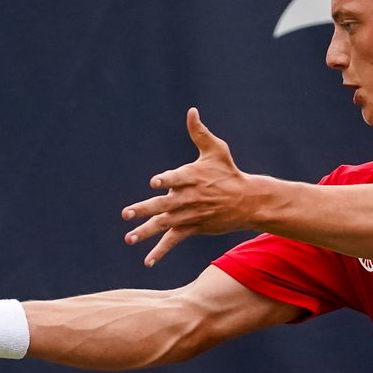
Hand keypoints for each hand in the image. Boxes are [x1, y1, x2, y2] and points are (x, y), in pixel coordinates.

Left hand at [121, 108, 255, 266]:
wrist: (247, 201)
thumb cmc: (228, 172)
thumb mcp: (216, 150)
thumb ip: (199, 133)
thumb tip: (191, 111)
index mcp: (192, 177)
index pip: (177, 178)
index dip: (166, 180)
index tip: (155, 182)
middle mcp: (188, 198)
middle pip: (164, 204)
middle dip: (145, 209)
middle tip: (126, 213)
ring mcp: (189, 215)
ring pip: (164, 225)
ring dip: (145, 232)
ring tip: (128, 238)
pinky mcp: (192, 228)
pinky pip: (173, 241)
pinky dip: (160, 251)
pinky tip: (147, 261)